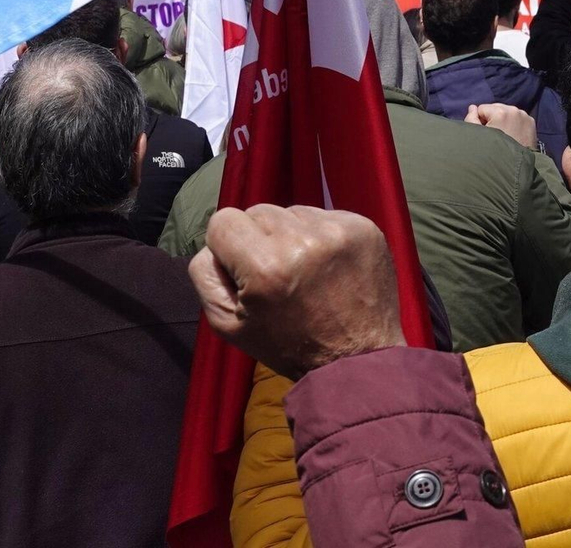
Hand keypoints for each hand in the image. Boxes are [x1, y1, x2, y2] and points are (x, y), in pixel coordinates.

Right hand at [190, 205, 405, 381]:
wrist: (356, 358)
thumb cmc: (288, 345)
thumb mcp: (226, 323)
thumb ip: (205, 273)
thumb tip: (215, 242)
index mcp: (265, 266)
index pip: (223, 221)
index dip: (227, 247)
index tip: (245, 272)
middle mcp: (304, 241)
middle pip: (258, 212)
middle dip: (259, 240)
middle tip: (277, 277)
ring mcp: (339, 231)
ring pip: (292, 212)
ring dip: (291, 236)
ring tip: (305, 272)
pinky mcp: (365, 228)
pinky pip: (325, 215)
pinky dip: (321, 236)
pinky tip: (328, 266)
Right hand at [465, 103, 537, 149]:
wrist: (514, 167)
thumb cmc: (493, 152)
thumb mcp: (477, 136)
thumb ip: (471, 119)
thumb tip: (472, 108)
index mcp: (500, 111)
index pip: (482, 108)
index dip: (480, 121)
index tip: (485, 133)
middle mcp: (514, 110)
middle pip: (495, 108)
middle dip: (493, 118)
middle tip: (494, 135)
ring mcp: (524, 116)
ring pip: (507, 112)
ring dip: (503, 119)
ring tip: (504, 135)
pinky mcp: (531, 122)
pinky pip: (517, 117)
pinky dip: (514, 123)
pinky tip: (513, 135)